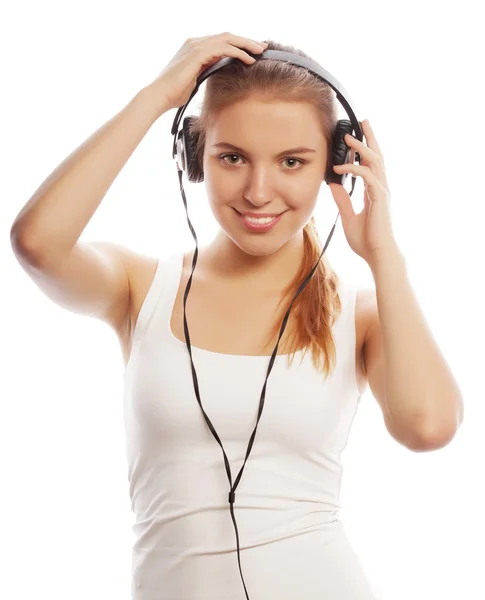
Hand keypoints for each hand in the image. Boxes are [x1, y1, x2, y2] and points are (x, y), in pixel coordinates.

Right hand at [146, 33, 267, 112]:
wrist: (159, 95)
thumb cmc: (174, 93)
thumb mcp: (194, 80)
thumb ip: (205, 72)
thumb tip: (217, 75)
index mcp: (194, 47)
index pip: (221, 41)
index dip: (238, 44)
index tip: (252, 51)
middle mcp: (195, 42)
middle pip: (227, 36)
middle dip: (246, 41)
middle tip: (262, 47)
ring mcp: (196, 46)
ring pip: (228, 39)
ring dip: (246, 44)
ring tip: (259, 51)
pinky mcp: (198, 53)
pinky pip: (224, 49)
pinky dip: (238, 52)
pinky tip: (248, 60)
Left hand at [328, 119, 398, 265]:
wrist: (377, 254)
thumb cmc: (366, 241)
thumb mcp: (348, 216)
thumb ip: (341, 200)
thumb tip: (332, 185)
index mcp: (374, 192)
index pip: (369, 165)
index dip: (362, 150)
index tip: (354, 138)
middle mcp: (380, 188)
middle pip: (377, 156)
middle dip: (369, 137)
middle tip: (362, 121)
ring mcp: (382, 191)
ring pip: (374, 161)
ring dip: (361, 147)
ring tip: (349, 137)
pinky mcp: (379, 197)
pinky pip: (367, 176)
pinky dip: (353, 169)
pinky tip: (339, 169)